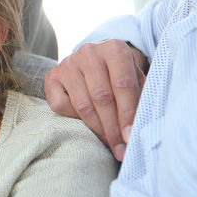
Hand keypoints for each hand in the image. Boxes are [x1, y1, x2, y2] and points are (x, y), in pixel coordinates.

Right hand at [44, 40, 147, 160]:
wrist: (98, 63)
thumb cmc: (121, 77)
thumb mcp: (137, 82)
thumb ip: (143, 99)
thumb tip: (144, 128)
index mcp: (114, 49)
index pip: (122, 84)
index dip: (128, 113)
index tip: (131, 136)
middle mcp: (89, 52)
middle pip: (101, 96)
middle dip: (113, 127)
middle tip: (121, 148)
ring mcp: (68, 63)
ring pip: (82, 104)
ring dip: (97, 129)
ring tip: (109, 143)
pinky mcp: (52, 75)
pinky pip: (60, 105)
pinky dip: (74, 119)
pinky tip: (87, 124)